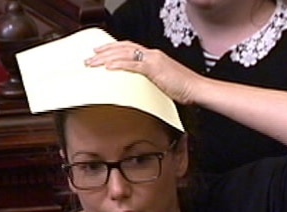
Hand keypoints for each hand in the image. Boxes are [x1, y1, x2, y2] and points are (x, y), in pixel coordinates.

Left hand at [85, 41, 201, 105]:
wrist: (197, 88)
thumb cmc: (183, 88)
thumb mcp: (162, 82)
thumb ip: (149, 81)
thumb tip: (137, 87)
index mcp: (153, 56)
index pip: (129, 48)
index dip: (113, 49)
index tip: (99, 53)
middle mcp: (152, 54)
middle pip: (123, 48)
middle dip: (104, 52)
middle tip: (89, 58)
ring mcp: (153, 60)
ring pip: (125, 54)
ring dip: (106, 58)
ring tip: (93, 63)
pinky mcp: (155, 68)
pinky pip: (134, 65)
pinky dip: (119, 65)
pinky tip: (108, 67)